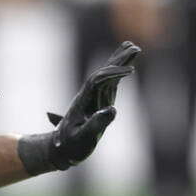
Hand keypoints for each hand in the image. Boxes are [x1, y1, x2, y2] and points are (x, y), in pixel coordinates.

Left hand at [18, 42, 139, 173]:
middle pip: (102, 72)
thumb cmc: (71, 146)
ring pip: (107, 75)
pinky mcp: (99, 102)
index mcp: (83, 102)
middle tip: (133, 47)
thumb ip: (97, 124)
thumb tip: (112, 109)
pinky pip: (110, 84)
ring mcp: (94, 98)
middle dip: (117, 61)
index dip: (113, 74)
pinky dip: (119, 74)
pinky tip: (128, 67)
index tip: (131, 72)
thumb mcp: (84, 138)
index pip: (97, 81)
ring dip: (119, 62)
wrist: (61, 149)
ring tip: (132, 47)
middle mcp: (88, 96)